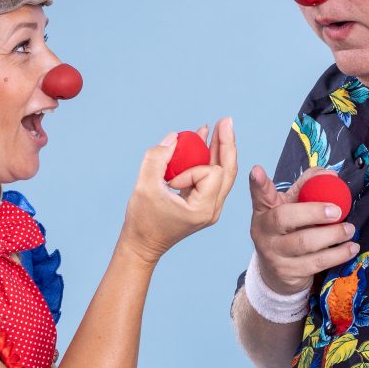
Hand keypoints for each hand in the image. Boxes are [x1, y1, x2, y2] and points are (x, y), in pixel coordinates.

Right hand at [119, 118, 238, 263]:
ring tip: (217, 127)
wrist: (141, 245)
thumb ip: (157, 158)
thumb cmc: (142, 221)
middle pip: (227, 170)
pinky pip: (210, 178)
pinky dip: (207, 159)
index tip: (171, 182)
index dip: (192, 168)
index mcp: (203, 209)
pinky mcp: (202, 204)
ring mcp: (209, 208)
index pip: (211, 173)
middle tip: (225, 121)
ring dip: (219, 149)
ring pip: (222, 173)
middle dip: (226, 144)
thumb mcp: (144, 187)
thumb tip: (174, 138)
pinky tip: (202, 142)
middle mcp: (212, 209)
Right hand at [247, 163, 356, 295]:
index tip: (257, 170)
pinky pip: (317, 262)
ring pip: (304, 243)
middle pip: (284, 218)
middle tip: (337, 211)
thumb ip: (308, 187)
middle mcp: (264, 232)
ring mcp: (274, 254)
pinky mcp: (289, 273)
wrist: (278, 273)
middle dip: (313, 212)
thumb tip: (331, 175)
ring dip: (332, 235)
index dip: (258, 183)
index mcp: (264, 211)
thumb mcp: (292, 207)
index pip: (260, 195)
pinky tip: (351, 248)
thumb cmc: (288, 232)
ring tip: (349, 230)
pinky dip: (338, 255)